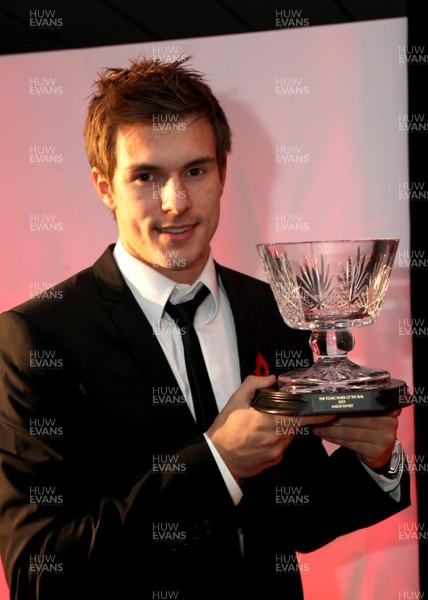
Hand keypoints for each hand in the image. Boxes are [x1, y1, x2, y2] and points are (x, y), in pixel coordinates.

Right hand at [207, 375, 334, 478]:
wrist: (217, 459)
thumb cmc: (226, 429)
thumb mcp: (236, 401)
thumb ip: (253, 384)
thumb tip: (270, 378)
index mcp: (268, 422)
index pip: (299, 417)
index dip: (316, 415)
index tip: (329, 411)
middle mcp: (276, 439)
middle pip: (293, 425)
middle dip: (289, 418)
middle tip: (274, 413)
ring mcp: (276, 453)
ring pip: (288, 436)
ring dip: (282, 429)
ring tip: (262, 427)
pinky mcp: (273, 462)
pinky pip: (281, 448)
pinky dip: (276, 441)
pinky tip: (261, 439)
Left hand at [312, 409, 400, 469]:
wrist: (381, 451)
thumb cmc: (372, 428)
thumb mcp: (371, 415)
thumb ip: (361, 407)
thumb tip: (332, 400)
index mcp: (388, 409)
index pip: (362, 405)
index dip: (344, 406)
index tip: (328, 406)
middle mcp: (390, 423)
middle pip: (354, 419)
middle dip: (333, 419)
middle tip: (318, 418)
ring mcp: (385, 439)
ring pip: (350, 433)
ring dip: (330, 430)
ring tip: (318, 428)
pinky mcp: (377, 451)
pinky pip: (351, 444)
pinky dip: (335, 439)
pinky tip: (325, 436)